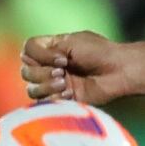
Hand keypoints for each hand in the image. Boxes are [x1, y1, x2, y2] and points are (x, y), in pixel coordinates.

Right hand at [21, 31, 138, 105]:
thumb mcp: (71, 43)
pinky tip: (70, 93)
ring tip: (65, 84)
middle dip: (42, 72)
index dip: (39, 55)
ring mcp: (55, 83)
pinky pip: (44, 102)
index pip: (27, 50)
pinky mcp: (62, 99)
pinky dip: (55, 97)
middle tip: (63, 71)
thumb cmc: (99, 52)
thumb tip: (32, 64)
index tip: (61, 57)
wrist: (119, 70)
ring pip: (31, 89)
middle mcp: (49, 66)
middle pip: (25, 71)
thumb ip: (47, 50)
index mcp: (50, 49)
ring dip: (46, 86)